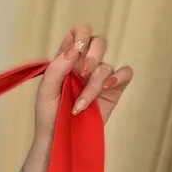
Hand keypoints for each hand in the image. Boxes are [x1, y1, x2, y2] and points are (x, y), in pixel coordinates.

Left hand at [32, 24, 133, 144]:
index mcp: (67, 59)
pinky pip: (125, 73)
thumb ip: (57, 67)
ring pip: (106, 65)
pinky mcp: (113, 90)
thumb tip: (75, 49)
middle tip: (81, 74)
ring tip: (80, 103)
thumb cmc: (49, 114)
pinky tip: (106, 88)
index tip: (75, 50)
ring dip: (94, 84)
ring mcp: (100, 77)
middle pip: (98, 42)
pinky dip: (118, 78)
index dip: (80, 34)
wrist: (59, 138)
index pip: (79, 33)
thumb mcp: (46, 90)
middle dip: (91, 56)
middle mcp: (85, 64)